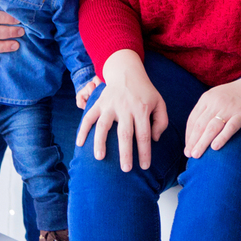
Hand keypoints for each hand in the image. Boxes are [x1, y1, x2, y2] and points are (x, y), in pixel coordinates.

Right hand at [75, 50, 168, 171]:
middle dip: (125, 153)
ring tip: (99, 157)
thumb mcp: (160, 103)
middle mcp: (126, 108)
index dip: (144, 152)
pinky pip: (88, 117)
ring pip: (103, 125)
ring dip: (100, 142)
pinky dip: (82, 129)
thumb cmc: (145, 92)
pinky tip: (79, 143)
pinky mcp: (99, 103)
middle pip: (125, 134)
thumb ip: (161, 122)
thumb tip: (154, 139)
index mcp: (142, 109)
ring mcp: (110, 105)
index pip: (144, 134)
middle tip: (125, 169)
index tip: (144, 166)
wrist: (127, 71)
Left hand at [184, 70, 240, 159]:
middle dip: (193, 141)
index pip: (193, 119)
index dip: (189, 135)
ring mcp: (228, 108)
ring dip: (202, 142)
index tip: (187, 147)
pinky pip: (230, 127)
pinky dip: (222, 137)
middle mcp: (215, 103)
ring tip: (197, 155)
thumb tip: (195, 131)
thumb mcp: (216, 97)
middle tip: (189, 155)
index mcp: (206, 98)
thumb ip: (206, 110)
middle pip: (200, 125)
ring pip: (212, 128)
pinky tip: (215, 147)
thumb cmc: (234, 95)